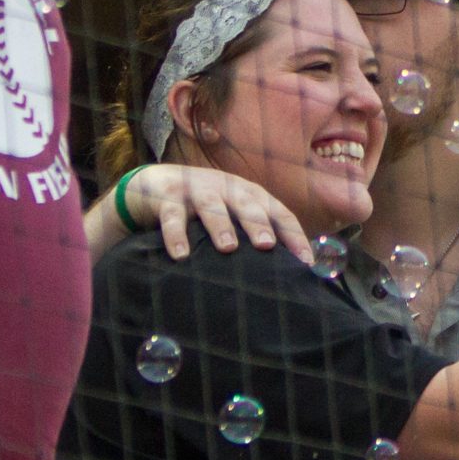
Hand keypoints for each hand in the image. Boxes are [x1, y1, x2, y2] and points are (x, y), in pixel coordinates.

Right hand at [117, 162, 312, 263]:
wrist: (153, 185)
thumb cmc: (204, 209)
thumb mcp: (232, 215)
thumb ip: (254, 236)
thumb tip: (288, 274)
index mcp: (249, 194)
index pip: (278, 212)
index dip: (293, 234)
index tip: (305, 261)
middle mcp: (226, 188)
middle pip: (246, 204)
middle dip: (258, 224)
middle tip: (266, 245)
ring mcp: (196, 189)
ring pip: (211, 205)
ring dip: (220, 225)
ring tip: (228, 247)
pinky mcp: (166, 196)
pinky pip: (172, 216)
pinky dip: (176, 234)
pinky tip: (180, 255)